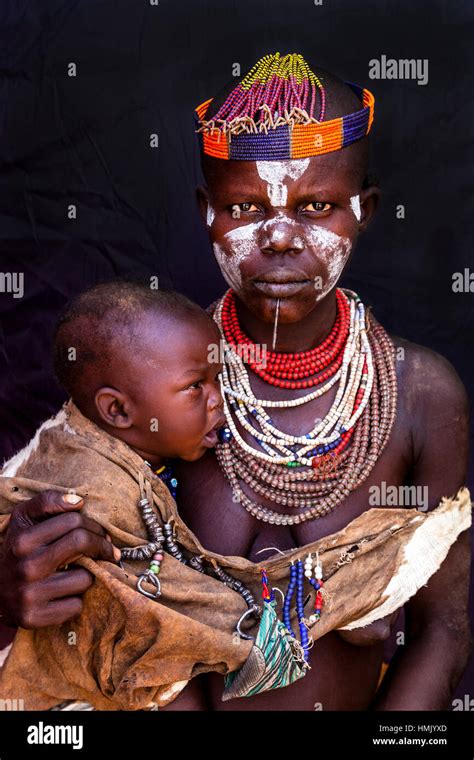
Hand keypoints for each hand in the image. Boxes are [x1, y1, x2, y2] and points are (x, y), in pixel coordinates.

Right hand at [0, 490, 120, 628]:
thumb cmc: (18, 549)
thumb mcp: (23, 519)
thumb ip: (47, 502)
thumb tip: (77, 501)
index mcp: (23, 539)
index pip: (73, 522)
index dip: (94, 525)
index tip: (101, 533)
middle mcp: (26, 567)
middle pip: (81, 543)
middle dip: (101, 545)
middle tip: (108, 549)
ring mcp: (29, 595)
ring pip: (84, 578)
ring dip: (87, 574)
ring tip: (76, 573)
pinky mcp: (34, 618)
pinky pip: (75, 606)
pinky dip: (76, 599)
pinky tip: (65, 594)